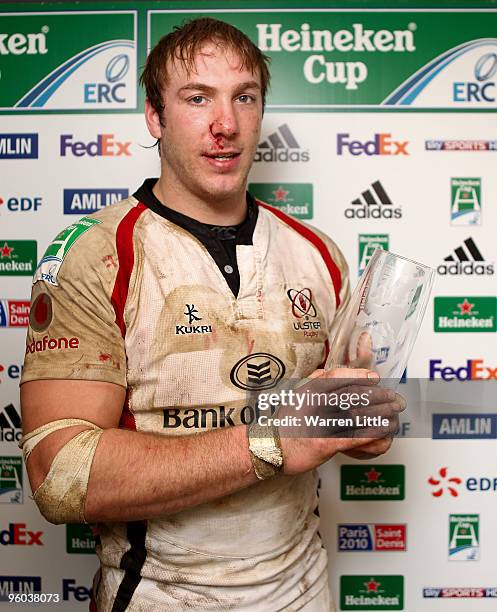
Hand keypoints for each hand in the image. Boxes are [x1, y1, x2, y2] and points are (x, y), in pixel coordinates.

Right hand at [278, 368, 403, 474]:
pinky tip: (383, 430)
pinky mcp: (326, 442)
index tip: (374, 377)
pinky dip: (372, 432)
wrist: (271, 449)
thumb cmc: (284, 425)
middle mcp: (315, 403)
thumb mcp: (294, 397)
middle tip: (393, 397)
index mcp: (309, 390)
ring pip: (358, 414)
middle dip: (378, 395)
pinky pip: (356, 435)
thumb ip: (310, 383)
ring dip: (380, 413)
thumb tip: (323, 371)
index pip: (338, 376)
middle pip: (353, 394)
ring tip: (393, 413)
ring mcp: (321, 423)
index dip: (359, 375)